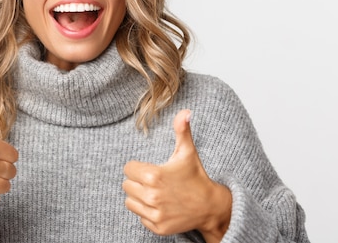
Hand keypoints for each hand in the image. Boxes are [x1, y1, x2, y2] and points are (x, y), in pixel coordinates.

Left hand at [122, 109, 231, 242]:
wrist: (211, 207)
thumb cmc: (196, 177)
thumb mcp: (188, 152)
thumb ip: (182, 130)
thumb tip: (185, 111)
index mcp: (154, 175)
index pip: (128, 169)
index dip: (137, 167)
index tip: (149, 169)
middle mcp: (152, 196)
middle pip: (126, 185)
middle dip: (137, 182)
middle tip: (154, 181)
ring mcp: (155, 214)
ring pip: (130, 202)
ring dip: (139, 197)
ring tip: (156, 193)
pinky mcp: (157, 227)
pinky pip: (140, 217)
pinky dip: (147, 213)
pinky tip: (161, 206)